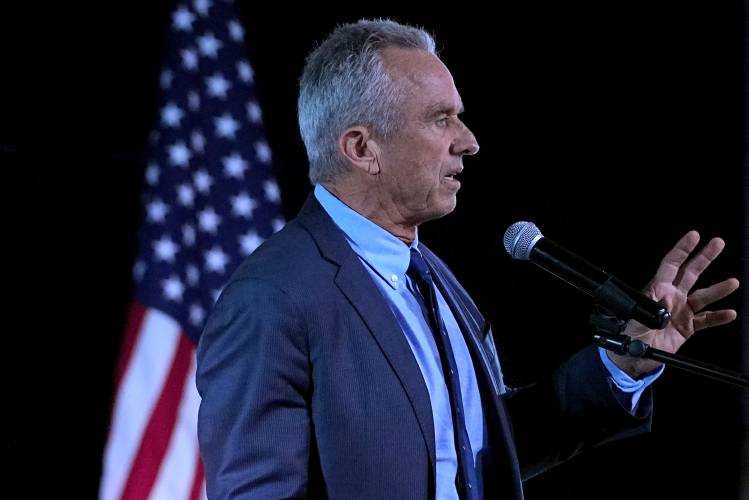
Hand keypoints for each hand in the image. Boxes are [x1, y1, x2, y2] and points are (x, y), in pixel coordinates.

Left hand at [609, 231, 739, 377]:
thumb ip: (651, 310)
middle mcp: (671, 297)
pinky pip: (706, 319)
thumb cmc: (630, 336)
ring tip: (733, 282)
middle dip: (704, 258)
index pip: (671, 265)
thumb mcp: (637, 320)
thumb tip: (666, 299)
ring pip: (703, 296)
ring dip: (718, 289)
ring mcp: (681, 311)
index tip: (694, 235)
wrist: (635, 358)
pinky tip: (730, 313)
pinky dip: (719, 317)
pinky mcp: (688, 327)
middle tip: (718, 243)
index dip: (682, 249)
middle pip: (690, 273)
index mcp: (656, 290)